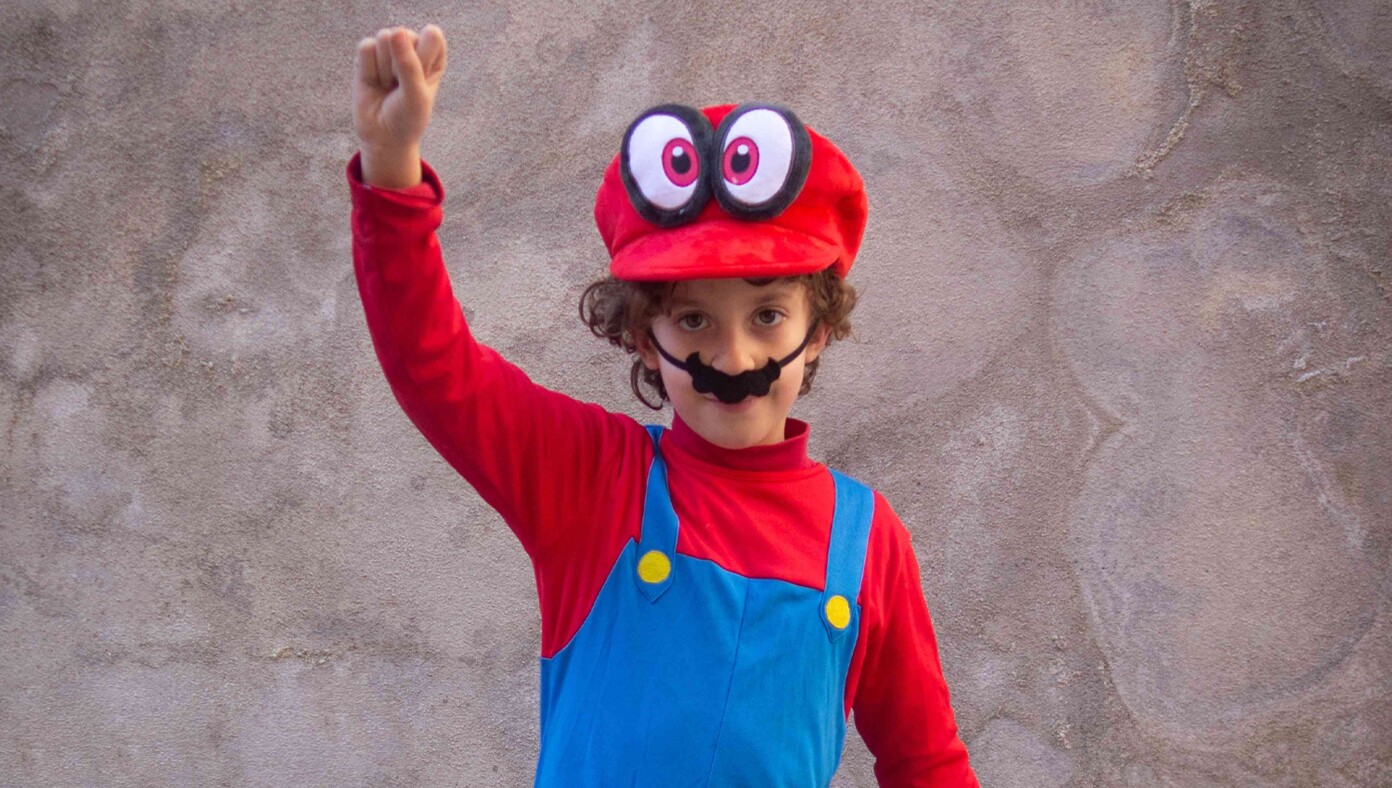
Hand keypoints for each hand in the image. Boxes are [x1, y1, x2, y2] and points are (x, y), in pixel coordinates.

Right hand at [353, 24, 445, 185]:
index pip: (432, 35)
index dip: (422, 58)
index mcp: (435, 54)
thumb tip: (395, 32)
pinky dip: (368, 68)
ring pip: (384, 38)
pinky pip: (366, 46)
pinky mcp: (368, 54)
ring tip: (388, 85)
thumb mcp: (416, 95)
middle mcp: (413, 47)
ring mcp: (390, 48)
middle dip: (400, 65)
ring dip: (384, 68)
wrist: (383, 137)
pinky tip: (374, 82)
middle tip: (401, 87)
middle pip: (404, 34)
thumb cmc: (408, 117)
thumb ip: (409, 64)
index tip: (421, 79)